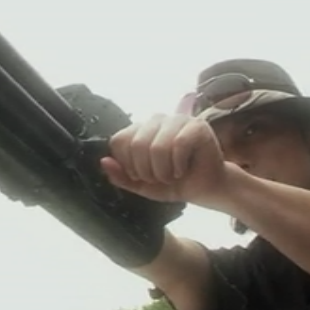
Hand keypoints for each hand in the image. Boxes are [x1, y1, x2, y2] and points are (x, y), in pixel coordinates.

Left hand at [100, 114, 227, 203]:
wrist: (205, 189)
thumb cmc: (175, 183)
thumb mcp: (141, 185)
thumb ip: (121, 176)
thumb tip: (104, 162)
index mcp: (140, 129)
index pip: (119, 141)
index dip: (128, 165)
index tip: (142, 176)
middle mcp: (157, 120)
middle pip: (136, 144)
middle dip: (147, 171)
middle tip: (160, 177)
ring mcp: (178, 120)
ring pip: (157, 147)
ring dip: (164, 171)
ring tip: (173, 174)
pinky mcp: (197, 126)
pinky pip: (179, 145)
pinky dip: (179, 165)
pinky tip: (184, 168)